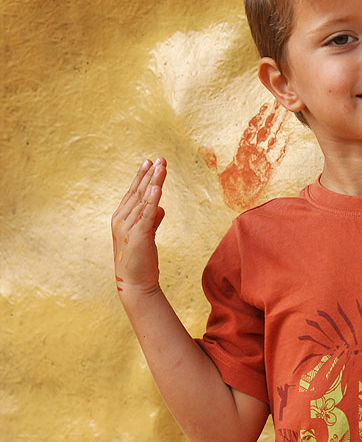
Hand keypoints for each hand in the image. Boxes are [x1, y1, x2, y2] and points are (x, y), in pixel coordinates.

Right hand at [111, 158, 166, 296]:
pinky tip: (157, 188)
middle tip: (160, 158)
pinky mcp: (137, 236)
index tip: (150, 162)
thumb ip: (152, 220)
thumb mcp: (147, 235)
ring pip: (142, 200)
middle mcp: (121, 220)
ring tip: (161, 166)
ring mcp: (127, 227)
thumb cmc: (140, 259)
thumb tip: (160, 207)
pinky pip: (146, 214)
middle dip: (149, 174)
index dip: (142, 177)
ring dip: (153, 182)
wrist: (136, 283)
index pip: (132, 193)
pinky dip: (152, 200)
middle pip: (137, 192)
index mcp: (121, 218)